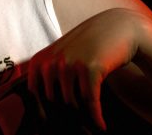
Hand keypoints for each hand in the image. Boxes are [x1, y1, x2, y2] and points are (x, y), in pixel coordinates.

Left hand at [27, 7, 150, 130]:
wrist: (116, 28)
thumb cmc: (87, 47)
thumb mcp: (61, 57)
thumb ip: (49, 79)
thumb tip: (42, 116)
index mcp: (39, 61)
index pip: (35, 97)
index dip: (44, 115)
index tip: (53, 127)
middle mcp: (51, 62)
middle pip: (54, 104)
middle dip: (68, 119)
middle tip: (80, 130)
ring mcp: (70, 64)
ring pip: (73, 105)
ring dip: (83, 120)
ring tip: (91, 128)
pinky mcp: (90, 68)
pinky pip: (90, 102)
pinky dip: (96, 117)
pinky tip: (101, 126)